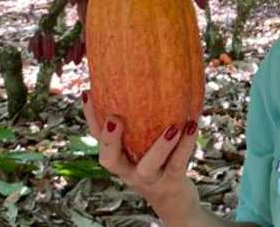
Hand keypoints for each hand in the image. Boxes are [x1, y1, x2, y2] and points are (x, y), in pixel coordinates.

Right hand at [81, 90, 200, 219]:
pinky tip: (192, 125)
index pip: (97, 138)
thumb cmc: (158, 161)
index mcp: (118, 157)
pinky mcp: (171, 181)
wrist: (174, 199)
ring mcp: (148, 178)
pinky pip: (178, 163)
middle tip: (114, 118)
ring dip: (160, 146)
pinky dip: (186, 145)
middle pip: (109, 159)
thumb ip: (141, 121)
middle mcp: (128, 170)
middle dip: (109, 140)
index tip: (88, 92)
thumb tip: (146, 79)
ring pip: (148, 165)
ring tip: (172, 126)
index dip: (90, 118)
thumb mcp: (143, 143)